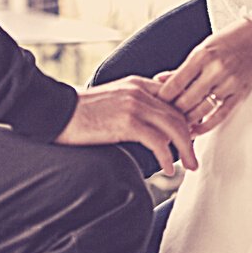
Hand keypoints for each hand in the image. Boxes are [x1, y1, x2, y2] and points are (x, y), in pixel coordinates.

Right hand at [55, 76, 198, 176]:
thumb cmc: (81, 112)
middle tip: (194, 158)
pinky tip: (167, 168)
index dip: (188, 119)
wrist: (57, 111)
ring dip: (186, 149)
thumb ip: (134, 105)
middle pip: (179, 113)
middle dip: (191, 137)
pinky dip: (167, 157)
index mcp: (138, 84)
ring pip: (174, 127)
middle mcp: (140, 91)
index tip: (192, 137)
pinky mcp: (127, 122)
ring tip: (188, 166)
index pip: (174, 98)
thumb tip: (151, 127)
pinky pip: (158, 141)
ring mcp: (134, 105)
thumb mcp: (113, 100)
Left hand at [157, 19, 251, 133]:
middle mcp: (216, 69)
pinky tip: (195, 131)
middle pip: (186, 99)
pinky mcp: (241, 93)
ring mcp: (230, 82)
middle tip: (161, 118)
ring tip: (175, 127)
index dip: (162, 97)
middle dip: (172, 111)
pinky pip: (220, 115)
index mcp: (202, 55)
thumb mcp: (203, 48)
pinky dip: (206, 126)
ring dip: (187, 121)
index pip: (175, 83)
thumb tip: (158, 81)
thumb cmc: (229, 40)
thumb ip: (182, 68)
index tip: (153, 104)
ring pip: (202, 109)